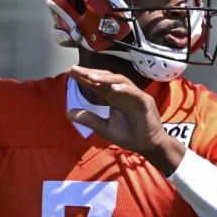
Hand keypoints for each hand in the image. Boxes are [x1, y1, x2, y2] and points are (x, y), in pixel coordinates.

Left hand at [67, 65, 183, 175]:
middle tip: (74, 69)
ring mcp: (135, 95)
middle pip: (106, 78)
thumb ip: (88, 119)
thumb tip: (68, 112)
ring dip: (105, 78)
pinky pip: (134, 92)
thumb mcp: (104, 128)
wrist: (148, 146)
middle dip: (90, 73)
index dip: (84, 78)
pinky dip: (124, 89)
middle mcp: (123, 93)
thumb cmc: (129, 136)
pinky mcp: (145, 101)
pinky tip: (113, 89)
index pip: (97, 84)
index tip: (70, 72)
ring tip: (90, 76)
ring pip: (120, 80)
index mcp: (114, 97)